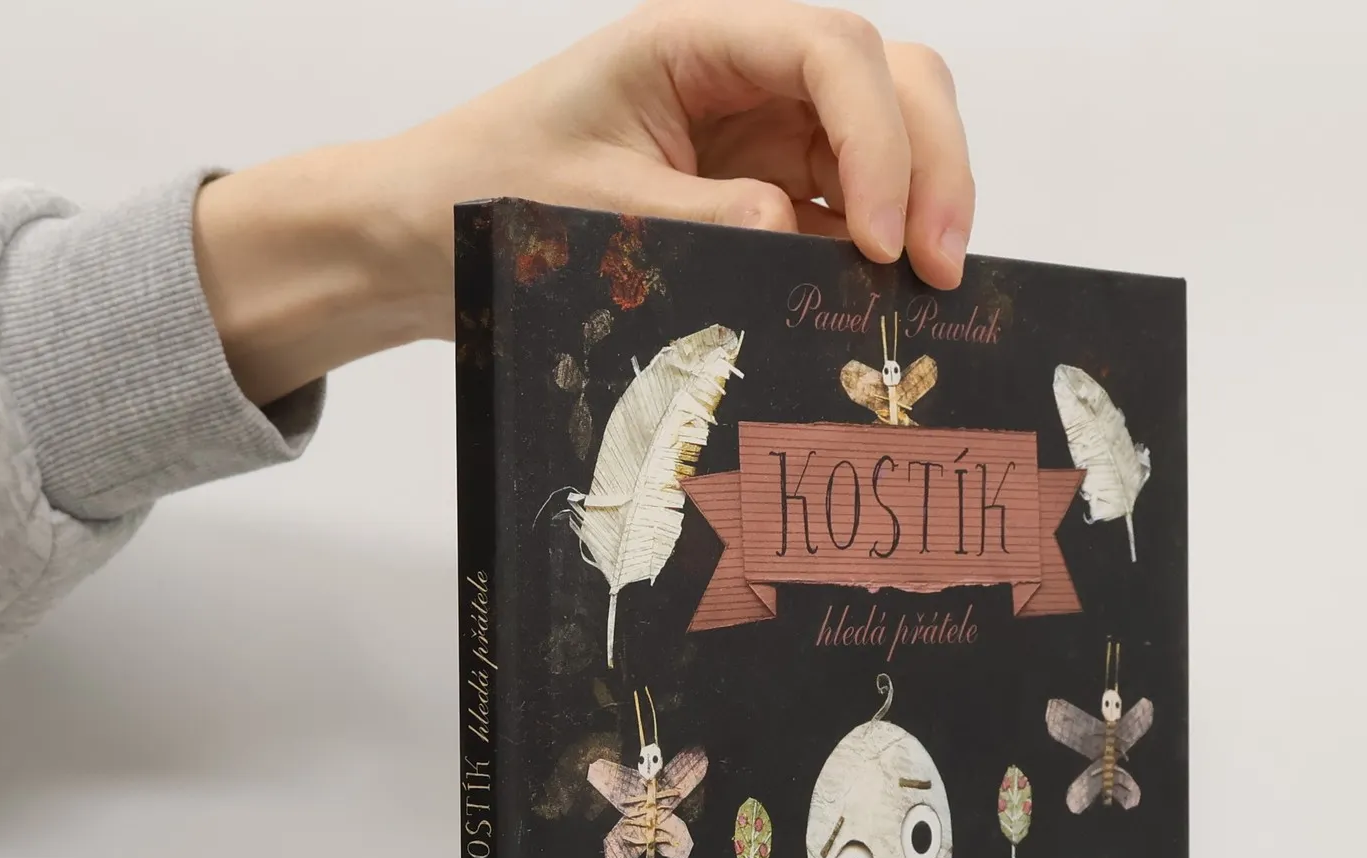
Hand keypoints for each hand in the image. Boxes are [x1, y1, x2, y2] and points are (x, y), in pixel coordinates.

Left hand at [194, 0, 972, 403]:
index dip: (880, 139)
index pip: (832, 53)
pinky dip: (878, 254)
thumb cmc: (485, 196)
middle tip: (939, 268)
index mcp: (695, 41)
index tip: (879, 240)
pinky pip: (848, 211)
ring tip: (923, 296)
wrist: (428, 236)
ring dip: (921, 205)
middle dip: (931, 163)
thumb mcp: (589, 212)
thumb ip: (701, 222)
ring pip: (888, 140)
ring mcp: (762, 137)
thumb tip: (804, 237)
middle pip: (890, 78)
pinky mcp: (764, 198)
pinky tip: (881, 308)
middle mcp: (743, 75)